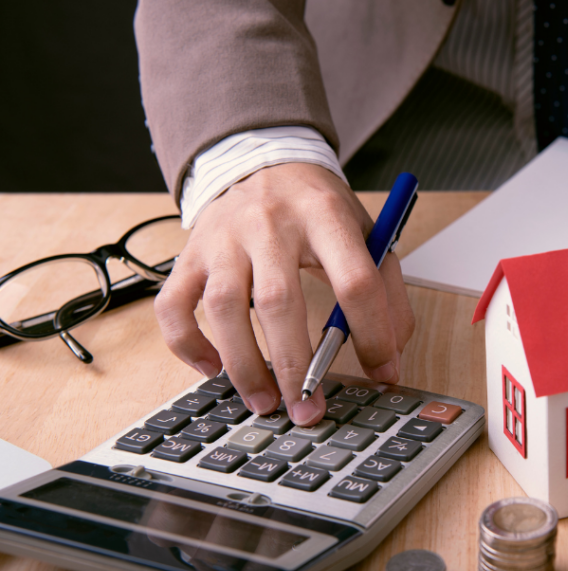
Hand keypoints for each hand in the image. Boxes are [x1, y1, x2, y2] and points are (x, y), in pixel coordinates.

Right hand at [154, 163, 415, 424]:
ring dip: (243, 364)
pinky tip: (212, 369)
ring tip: (265, 402)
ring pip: (223, 308)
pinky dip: (188, 345)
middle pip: (279, 300)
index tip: (382, 373)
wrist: (262, 160)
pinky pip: (174, 306)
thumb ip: (386, 291)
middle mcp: (269, 224)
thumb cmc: (318, 209)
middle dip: (295, 364)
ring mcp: (223, 238)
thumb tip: (391, 357)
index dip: (372, 333)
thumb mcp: (365, 233)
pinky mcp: (190, 254)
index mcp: (325, 216)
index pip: (355, 280)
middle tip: (308, 410)